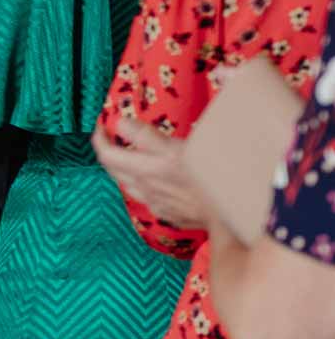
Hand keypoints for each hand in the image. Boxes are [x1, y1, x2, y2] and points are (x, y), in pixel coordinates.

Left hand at [94, 116, 217, 233]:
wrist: (237, 215)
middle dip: (106, 149)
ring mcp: (157, 202)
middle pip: (113, 168)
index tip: (103, 124)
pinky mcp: (168, 213)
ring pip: (127, 183)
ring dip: (123, 167)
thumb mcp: (183, 147)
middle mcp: (148, 187)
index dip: (100, 136)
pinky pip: (146, 197)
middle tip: (110, 135)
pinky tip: (151, 178)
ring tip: (128, 154)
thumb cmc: (217, 175)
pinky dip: (142, 184)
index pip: (107, 154)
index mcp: (150, 169)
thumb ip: (147, 136)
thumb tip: (121, 123)